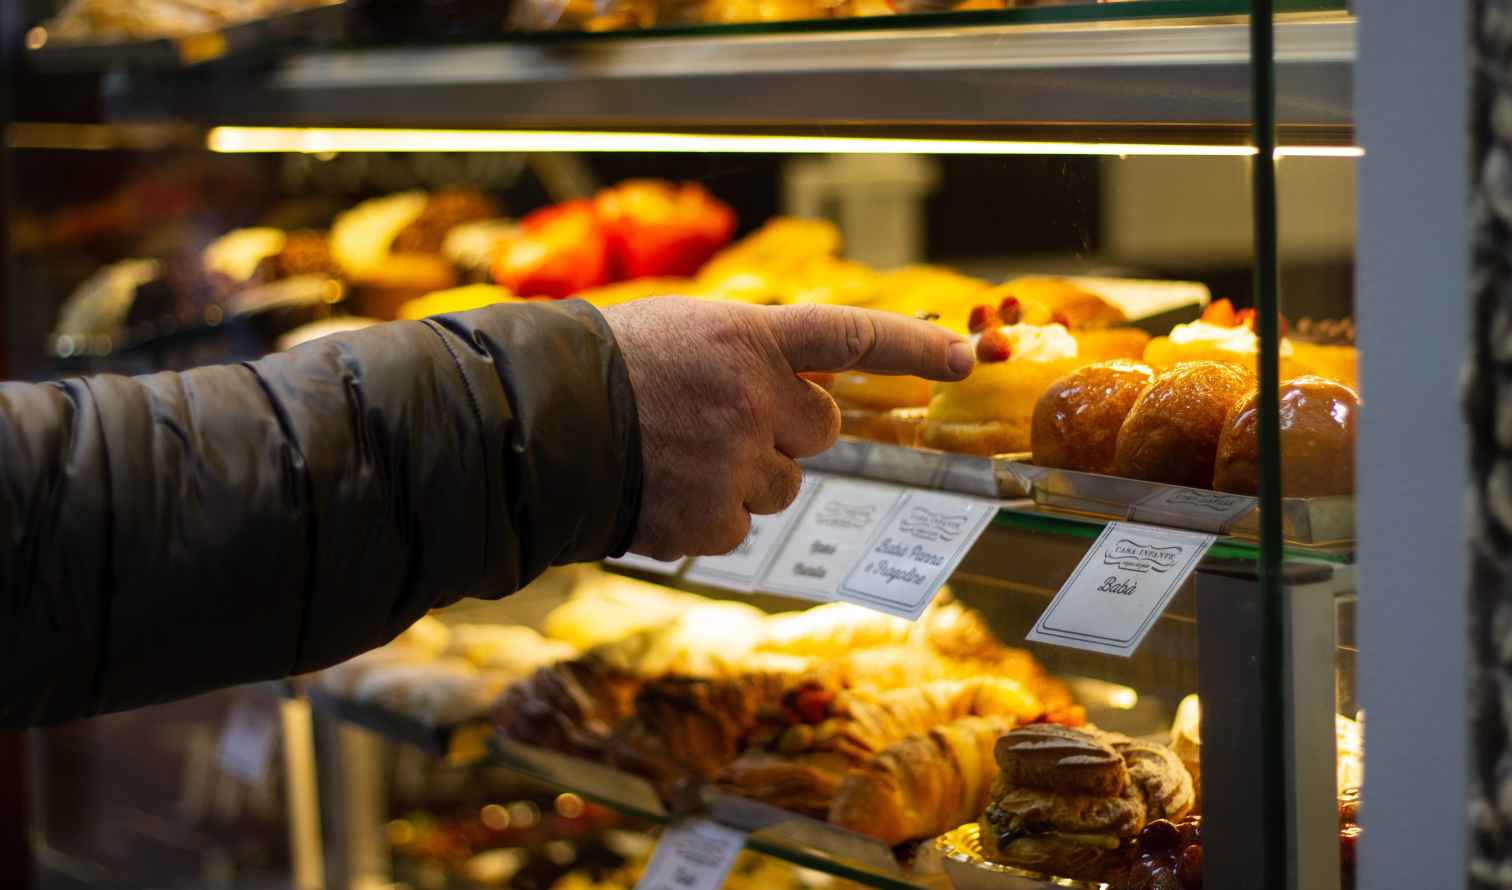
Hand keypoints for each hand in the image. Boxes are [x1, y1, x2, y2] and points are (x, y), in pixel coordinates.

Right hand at [602, 297, 973, 558]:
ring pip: (782, 484)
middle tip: (722, 420)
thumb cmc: (604, 370)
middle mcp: (755, 397)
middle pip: (821, 429)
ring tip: (678, 455)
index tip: (966, 358)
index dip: (914, 347)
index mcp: (749, 337)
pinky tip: (664, 490)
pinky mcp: (713, 518)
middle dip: (785, 429)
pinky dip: (710, 515)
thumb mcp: (684, 332)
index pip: (851, 335)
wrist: (533, 426)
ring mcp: (736, 462)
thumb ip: (752, 355)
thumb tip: (810, 395)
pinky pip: (741, 525)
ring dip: (746, 474)